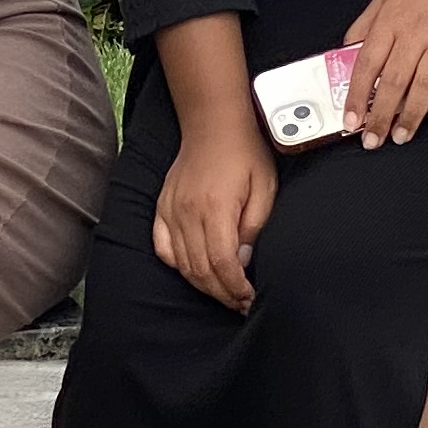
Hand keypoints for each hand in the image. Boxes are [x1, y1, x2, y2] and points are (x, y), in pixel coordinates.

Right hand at [152, 116, 275, 313]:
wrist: (213, 124)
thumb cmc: (244, 153)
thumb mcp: (264, 187)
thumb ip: (254, 226)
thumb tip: (243, 261)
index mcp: (215, 208)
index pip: (222, 263)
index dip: (236, 288)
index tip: (250, 297)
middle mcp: (188, 212)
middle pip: (201, 270)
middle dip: (222, 294)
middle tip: (241, 303)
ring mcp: (171, 210)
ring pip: (182, 264)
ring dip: (203, 285)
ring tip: (223, 293)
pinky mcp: (162, 207)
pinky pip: (163, 247)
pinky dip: (178, 266)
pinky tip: (195, 271)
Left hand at [341, 0, 427, 146]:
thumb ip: (366, 23)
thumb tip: (346, 52)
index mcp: (391, 20)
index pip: (366, 64)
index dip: (356, 96)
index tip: (350, 121)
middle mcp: (416, 32)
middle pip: (393, 81)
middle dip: (380, 115)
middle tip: (373, 140)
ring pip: (425, 86)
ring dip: (412, 116)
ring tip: (401, 136)